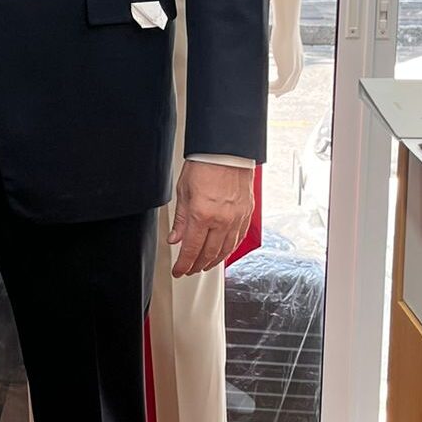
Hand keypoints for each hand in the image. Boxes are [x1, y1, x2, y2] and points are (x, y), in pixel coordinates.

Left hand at [168, 160, 253, 278]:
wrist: (227, 151)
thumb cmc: (205, 165)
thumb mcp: (183, 192)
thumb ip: (181, 219)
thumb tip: (175, 238)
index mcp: (202, 214)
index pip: (191, 249)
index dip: (184, 264)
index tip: (179, 270)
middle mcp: (221, 220)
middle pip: (208, 254)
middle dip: (197, 266)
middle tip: (189, 269)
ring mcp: (236, 218)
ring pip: (225, 250)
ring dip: (213, 261)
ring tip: (204, 265)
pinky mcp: (246, 214)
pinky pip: (238, 239)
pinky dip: (229, 249)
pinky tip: (222, 253)